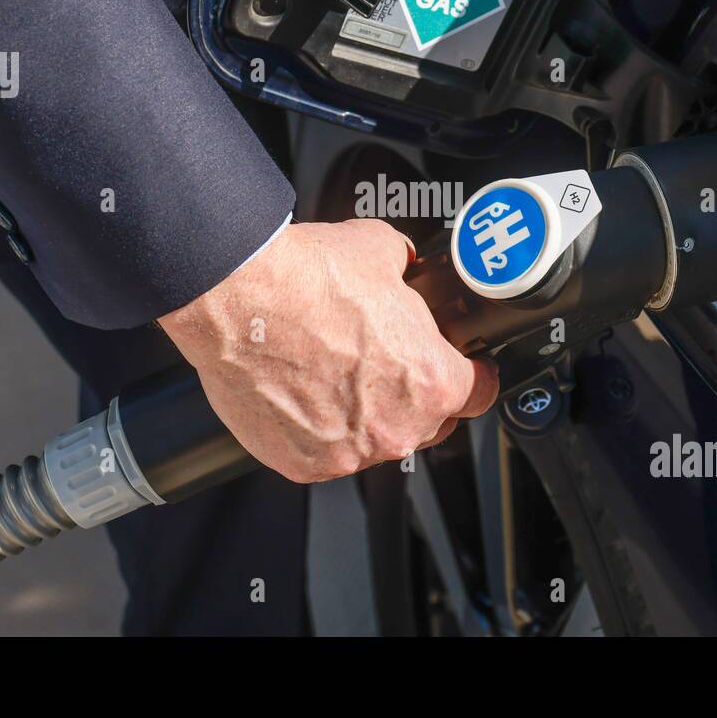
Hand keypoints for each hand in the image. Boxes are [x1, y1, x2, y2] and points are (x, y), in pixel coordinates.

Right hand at [158, 219, 498, 482]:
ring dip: (361, 415)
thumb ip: (409, 274)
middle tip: (375, 359)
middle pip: (427, 422)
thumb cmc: (307, 279)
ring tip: (329, 370)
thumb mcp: (384, 252)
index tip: (458, 369)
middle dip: (409, 394)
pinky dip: (317, 429)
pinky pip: (325, 452)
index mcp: (432, 381)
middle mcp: (397, 428)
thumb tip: (406, 270)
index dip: (468, 374)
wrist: (238, 298)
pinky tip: (301, 389)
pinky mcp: (303, 465)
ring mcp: (349, 454)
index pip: (478, 392)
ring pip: (373, 440)